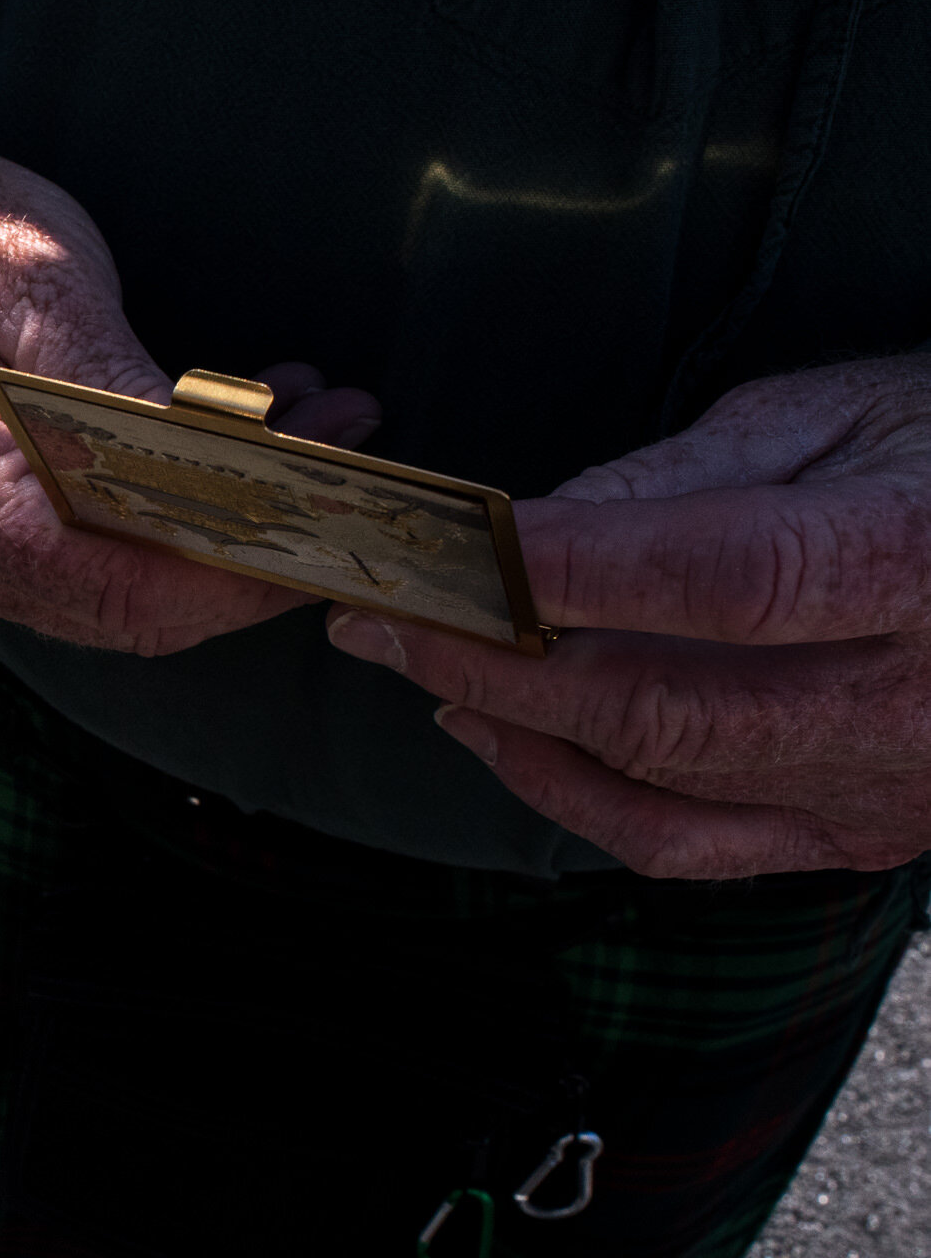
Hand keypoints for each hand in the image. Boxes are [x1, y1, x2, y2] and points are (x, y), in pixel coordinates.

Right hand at [0, 127, 381, 655]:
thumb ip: (117, 376)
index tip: (331, 514)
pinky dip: (188, 518)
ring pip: (129, 595)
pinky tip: (253, 446)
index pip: (110, 580)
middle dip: (258, 541)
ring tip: (321, 425)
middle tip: (353, 444)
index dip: (233, 569)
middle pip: (130, 606)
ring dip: (236, 527)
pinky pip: (104, 565)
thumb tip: (219, 458)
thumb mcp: (37, 271)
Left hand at [326, 353, 930, 878]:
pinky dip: (576, 796)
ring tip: (422, 662)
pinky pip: (691, 845)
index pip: (727, 578)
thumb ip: (686, 473)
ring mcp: (895, 784)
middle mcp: (918, 698)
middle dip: (497, 662)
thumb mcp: (842, 412)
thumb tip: (537, 529)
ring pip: (663, 787)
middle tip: (382, 618)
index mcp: (923, 560)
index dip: (574, 570)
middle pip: (669, 706)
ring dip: (518, 728)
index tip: (450, 547)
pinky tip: (503, 734)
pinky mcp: (864, 832)